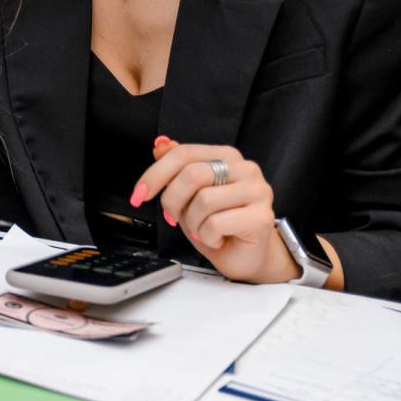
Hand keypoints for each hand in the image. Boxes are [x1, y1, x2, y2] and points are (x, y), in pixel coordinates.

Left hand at [135, 138, 294, 282]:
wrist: (242, 256)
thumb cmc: (215, 224)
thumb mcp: (187, 194)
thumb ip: (176, 168)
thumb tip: (159, 144)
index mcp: (227, 156)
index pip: (184, 154)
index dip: (155, 174)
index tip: (138, 195)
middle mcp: (246, 169)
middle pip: (192, 174)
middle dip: (172, 200)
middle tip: (171, 217)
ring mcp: (258, 192)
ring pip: (204, 200)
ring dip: (192, 222)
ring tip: (200, 229)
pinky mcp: (262, 217)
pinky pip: (216, 223)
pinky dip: (206, 236)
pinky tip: (216, 238)